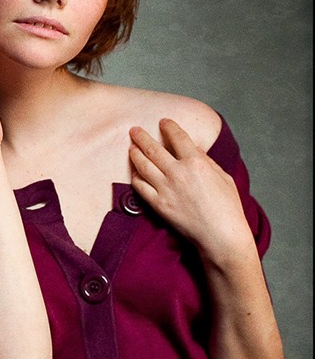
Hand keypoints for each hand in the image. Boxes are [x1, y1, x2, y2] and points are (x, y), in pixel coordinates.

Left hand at [129, 119, 254, 262]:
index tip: (163, 122)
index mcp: (197, 162)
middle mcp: (178, 173)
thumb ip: (206, 161)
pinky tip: (135, 172)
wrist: (220, 236)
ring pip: (143, 165)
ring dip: (135, 154)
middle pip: (153, 148)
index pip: (178, 137)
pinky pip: (140, 187)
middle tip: (134, 130)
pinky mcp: (158, 204)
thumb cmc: (227, 207)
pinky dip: (136, 177)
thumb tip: (194, 149)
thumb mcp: (223, 177)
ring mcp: (166, 189)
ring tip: (131, 147)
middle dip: (142, 136)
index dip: (169, 127)